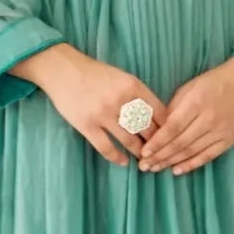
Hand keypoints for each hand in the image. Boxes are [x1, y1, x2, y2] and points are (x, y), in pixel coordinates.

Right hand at [12, 44, 166, 164]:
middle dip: (155, 142)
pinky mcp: (87, 126)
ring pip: (129, 140)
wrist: (62, 70)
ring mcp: (103, 114)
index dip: (167, 127)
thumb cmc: (94, 73)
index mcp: (132, 86)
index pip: (159, 112)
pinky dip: (117, 157)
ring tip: (144, 159)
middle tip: (159, 152)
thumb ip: (137, 94)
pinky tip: (123, 162)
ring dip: (139, 152)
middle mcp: (121, 100)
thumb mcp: (121, 77)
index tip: (170, 137)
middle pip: (147, 128)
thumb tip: (154, 116)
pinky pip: (106, 147)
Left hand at [139, 57, 233, 176]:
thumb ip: (172, 109)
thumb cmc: (212, 82)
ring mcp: (222, 131)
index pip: (173, 128)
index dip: (157, 142)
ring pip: (192, 151)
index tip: (143, 152)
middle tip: (144, 165)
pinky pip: (208, 156)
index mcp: (197, 102)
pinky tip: (177, 170)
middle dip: (160, 156)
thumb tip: (156, 130)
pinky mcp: (230, 139)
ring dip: (172, 162)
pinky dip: (192, 164)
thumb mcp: (188, 89)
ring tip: (155, 168)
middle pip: (181, 142)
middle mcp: (210, 119)